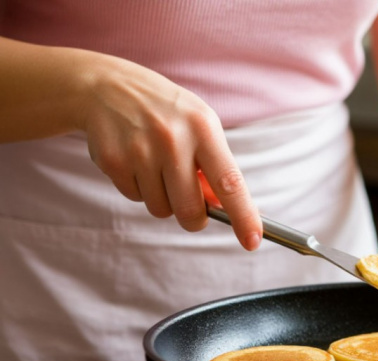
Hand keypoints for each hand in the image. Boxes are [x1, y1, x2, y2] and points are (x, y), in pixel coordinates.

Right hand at [81, 54, 261, 249]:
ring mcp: (140, 150)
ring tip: (157, 166)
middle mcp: (172, 139)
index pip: (230, 182)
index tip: (252, 240)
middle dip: (194, 218)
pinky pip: (134, 197)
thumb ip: (216, 167)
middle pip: (190, 210)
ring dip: (163, 198)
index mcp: (203, 129)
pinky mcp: (113, 160)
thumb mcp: (200, 126)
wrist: (108, 86)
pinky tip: (135, 160)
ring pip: (160, 208)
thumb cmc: (168, 113)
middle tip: (192, 206)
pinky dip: (139, 188)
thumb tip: (225, 208)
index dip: (243, 215)